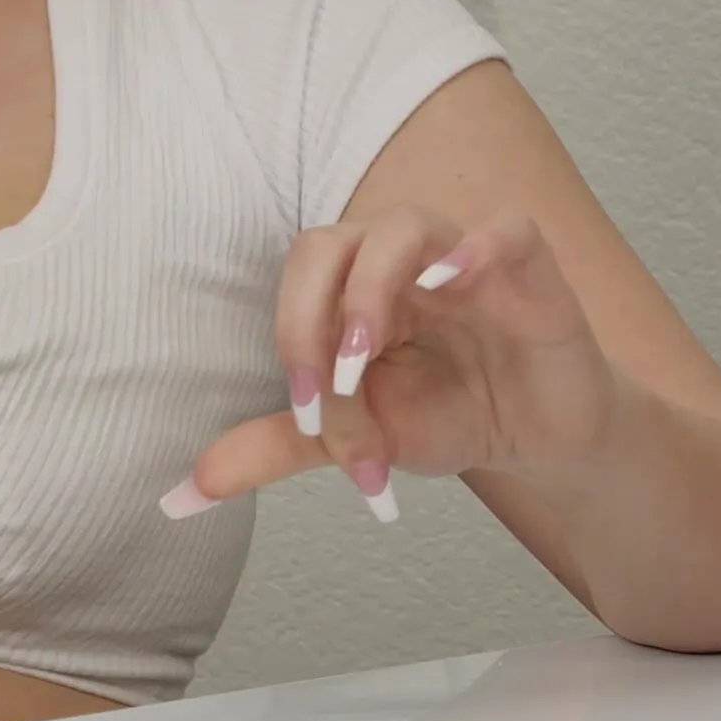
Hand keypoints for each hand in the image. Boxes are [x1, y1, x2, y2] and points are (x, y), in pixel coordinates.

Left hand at [164, 209, 622, 522]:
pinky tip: (450, 283)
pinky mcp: (529, 270)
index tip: (308, 411)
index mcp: (356, 292)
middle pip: (333, 240)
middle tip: (330, 383)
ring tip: (369, 357)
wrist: (542, 445)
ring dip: (373, 290)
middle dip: (313, 314)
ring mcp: (466, 260)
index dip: (290, 335)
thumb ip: (277, 447)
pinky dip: (475, 246)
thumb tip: (178, 496)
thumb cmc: (452, 419)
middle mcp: (404, 264)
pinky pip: (505, 227)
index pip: (301, 281)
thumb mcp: (359, 439)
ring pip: (403, 224)